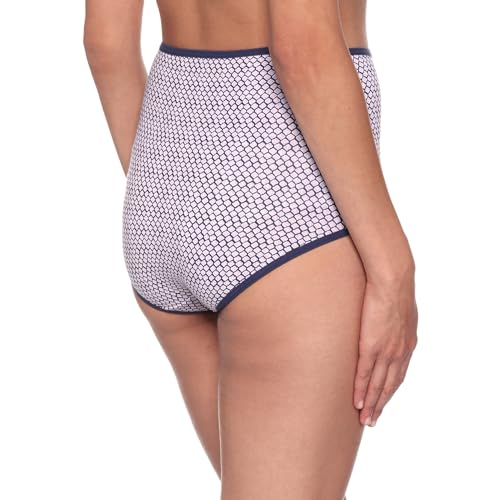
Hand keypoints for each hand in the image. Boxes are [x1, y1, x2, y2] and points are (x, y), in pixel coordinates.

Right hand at [353, 272, 417, 425]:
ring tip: (365, 419)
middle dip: (381, 404)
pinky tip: (357, 402)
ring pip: (378, 385)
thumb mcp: (401, 310)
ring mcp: (386, 351)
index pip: (399, 374)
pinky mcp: (371, 346)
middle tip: (373, 420)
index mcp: (407, 344)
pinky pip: (365, 375)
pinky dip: (361, 391)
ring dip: (371, 404)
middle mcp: (399, 352)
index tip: (383, 401)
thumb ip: (397, 322)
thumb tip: (389, 322)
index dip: (390, 390)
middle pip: (389, 385)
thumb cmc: (395, 288)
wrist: (393, 281)